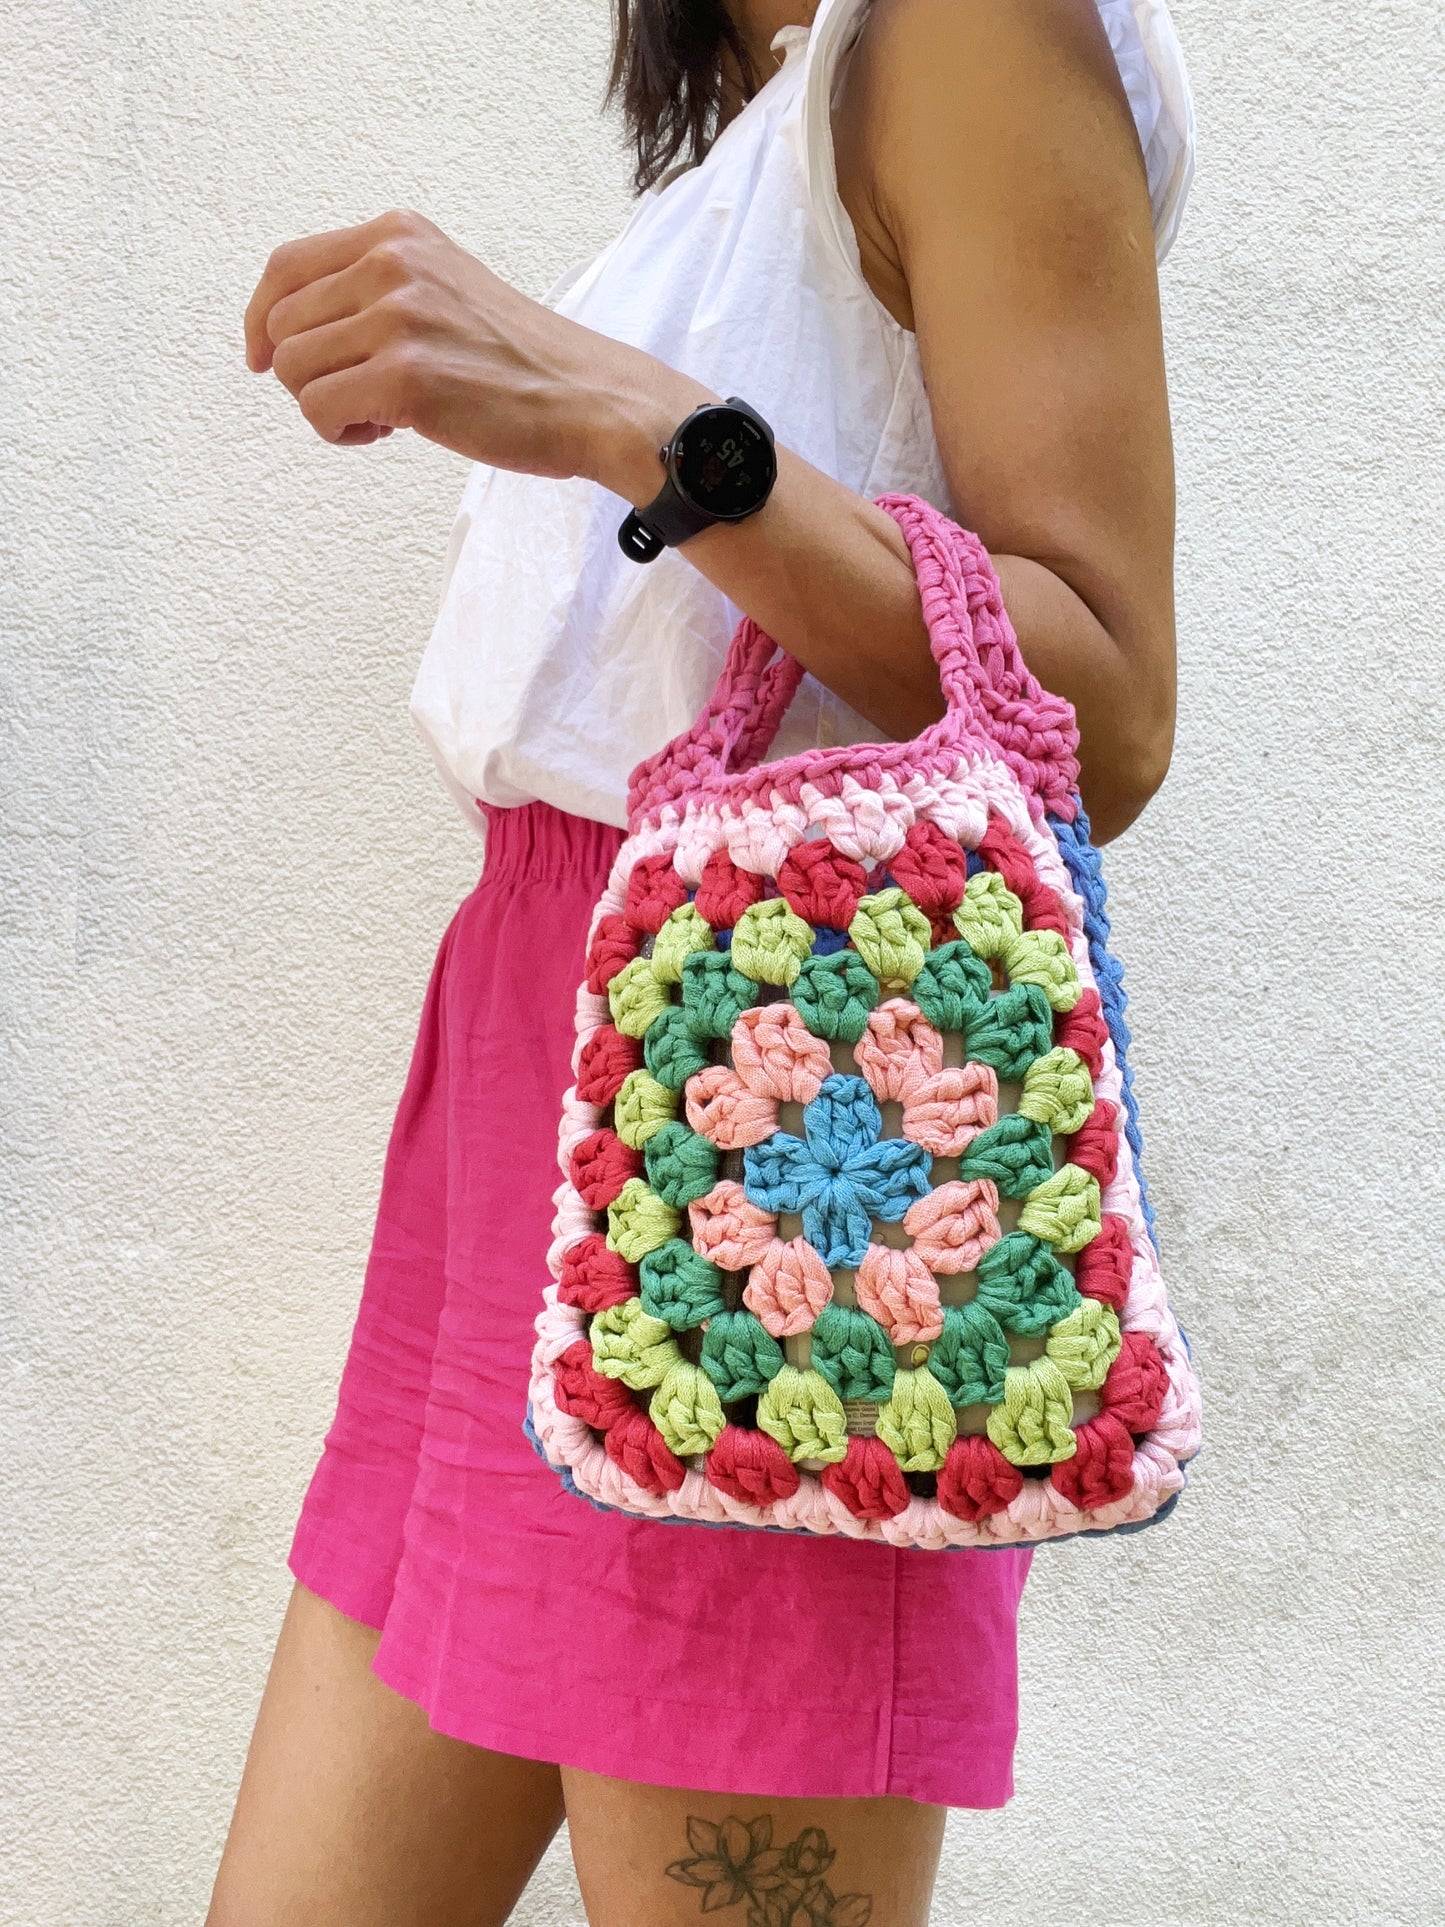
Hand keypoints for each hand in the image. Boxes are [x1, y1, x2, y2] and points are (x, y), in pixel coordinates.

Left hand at [243, 209, 708, 494]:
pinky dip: (340, 433)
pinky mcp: (403, 377)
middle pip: (281, 325)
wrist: (589, 398)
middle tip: (364, 398)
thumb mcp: (446, 288)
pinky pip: (318, 411)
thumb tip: (293, 327)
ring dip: (327, 406)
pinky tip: (388, 432)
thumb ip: (380, 287)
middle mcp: (390, 264)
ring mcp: (396, 318)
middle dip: (308, 373)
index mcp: (398, 235)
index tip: (262, 357)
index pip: (285, 266)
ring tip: (383, 416)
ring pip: (293, 370)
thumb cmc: (522, 363)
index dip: (262, 318)